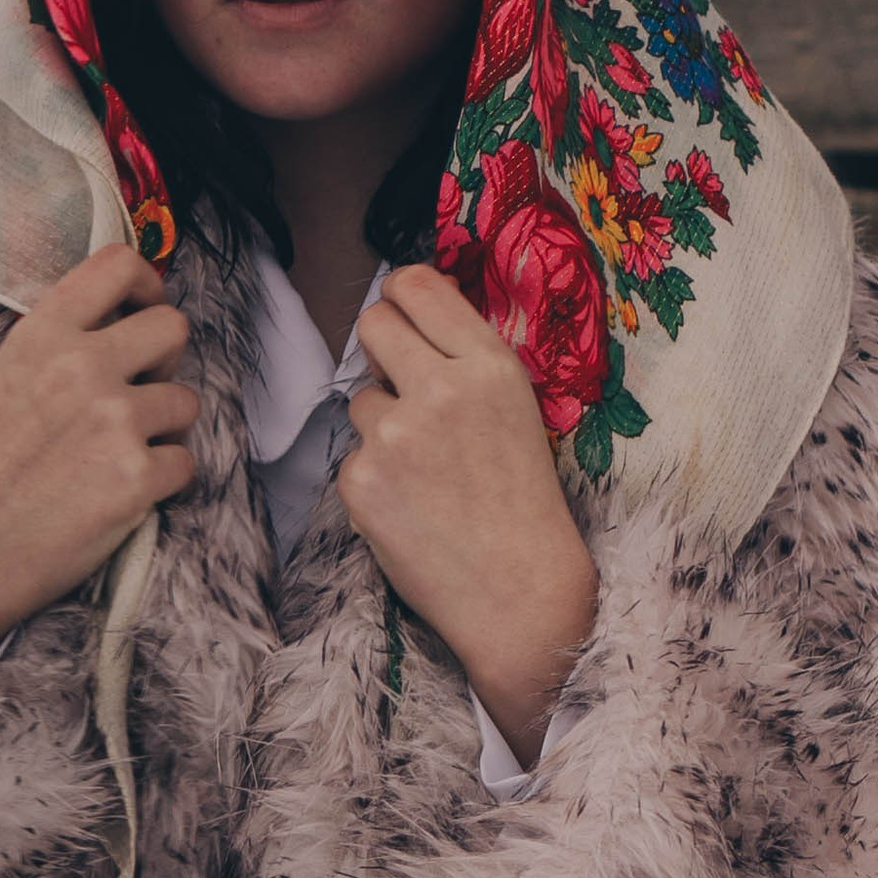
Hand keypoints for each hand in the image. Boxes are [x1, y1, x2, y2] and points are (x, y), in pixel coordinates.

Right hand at [0, 246, 197, 667]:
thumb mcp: (5, 378)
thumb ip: (60, 342)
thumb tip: (123, 316)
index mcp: (42, 335)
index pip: (118, 264)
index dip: (147, 283)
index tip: (144, 308)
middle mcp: (81, 366)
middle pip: (173, 327)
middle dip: (164, 362)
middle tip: (135, 394)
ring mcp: (114, 420)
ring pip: (187, 401)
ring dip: (164, 429)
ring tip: (116, 454)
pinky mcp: (137, 476)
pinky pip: (186, 462)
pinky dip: (164, 481)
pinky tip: (123, 492)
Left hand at [342, 266, 598, 767]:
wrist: (519, 593)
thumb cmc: (524, 503)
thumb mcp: (517, 409)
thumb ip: (469, 361)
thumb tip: (413, 313)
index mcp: (490, 366)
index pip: (418, 284)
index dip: (402, 295)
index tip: (404, 313)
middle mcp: (442, 389)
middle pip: (373, 322)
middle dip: (380, 345)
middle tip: (400, 379)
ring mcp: (395, 435)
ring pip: (360, 397)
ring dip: (382, 423)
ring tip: (425, 470)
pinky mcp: (361, 479)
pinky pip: (353, 454)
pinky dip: (374, 476)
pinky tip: (411, 506)